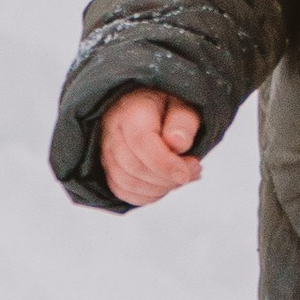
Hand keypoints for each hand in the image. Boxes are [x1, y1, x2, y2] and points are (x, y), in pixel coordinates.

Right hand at [100, 88, 202, 204]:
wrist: (147, 106)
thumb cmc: (167, 106)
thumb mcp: (184, 105)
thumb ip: (183, 123)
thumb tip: (177, 144)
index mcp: (130, 111)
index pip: (141, 143)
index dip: (164, 164)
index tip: (186, 173)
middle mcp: (112, 132)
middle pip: (135, 167)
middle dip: (168, 177)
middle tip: (193, 168)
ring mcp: (106, 152)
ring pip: (128, 183)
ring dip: (161, 187)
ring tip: (183, 174)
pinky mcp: (107, 169)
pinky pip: (124, 192)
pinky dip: (149, 194)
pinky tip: (167, 183)